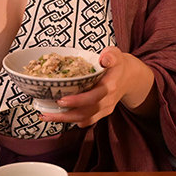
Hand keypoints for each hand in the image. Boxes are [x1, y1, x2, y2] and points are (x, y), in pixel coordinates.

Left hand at [39, 47, 154, 127]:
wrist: (130, 77)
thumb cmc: (118, 64)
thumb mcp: (116, 54)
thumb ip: (111, 55)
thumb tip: (104, 58)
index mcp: (109, 87)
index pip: (93, 97)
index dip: (77, 101)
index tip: (61, 99)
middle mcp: (107, 101)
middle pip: (85, 113)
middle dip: (64, 115)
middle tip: (46, 112)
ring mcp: (104, 109)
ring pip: (83, 119)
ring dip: (64, 120)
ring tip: (45, 116)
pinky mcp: (100, 113)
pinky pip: (85, 120)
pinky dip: (70, 120)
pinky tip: (55, 116)